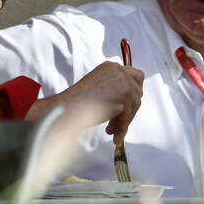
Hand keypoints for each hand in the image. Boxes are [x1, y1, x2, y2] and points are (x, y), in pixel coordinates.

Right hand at [27, 61, 143, 144]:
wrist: (67, 107)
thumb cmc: (77, 101)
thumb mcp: (99, 86)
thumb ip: (114, 88)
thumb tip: (130, 102)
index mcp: (111, 66)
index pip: (135, 76)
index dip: (134, 91)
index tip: (130, 103)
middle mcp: (119, 72)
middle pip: (137, 91)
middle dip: (129, 107)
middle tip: (117, 120)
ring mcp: (123, 84)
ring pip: (134, 105)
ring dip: (124, 120)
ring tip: (112, 130)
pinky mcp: (124, 98)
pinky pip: (127, 117)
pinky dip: (122, 128)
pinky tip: (116, 136)